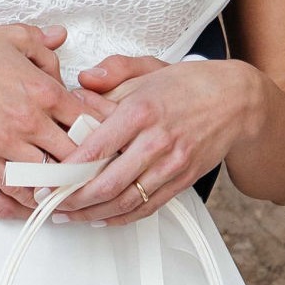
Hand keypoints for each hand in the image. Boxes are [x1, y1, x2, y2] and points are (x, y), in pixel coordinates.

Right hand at [0, 21, 106, 210]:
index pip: (88, 123)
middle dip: (89, 167)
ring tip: (74, 194)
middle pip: (75, 155)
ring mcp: (6, 142)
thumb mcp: (10, 35)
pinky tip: (40, 200)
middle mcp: (30, 120)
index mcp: (43, 89)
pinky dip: (33, 197)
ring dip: (63, 187)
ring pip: (49, 177)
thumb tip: (61, 39)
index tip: (107, 144)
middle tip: (99, 176)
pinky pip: (16, 188)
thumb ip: (42, 44)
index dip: (101, 136)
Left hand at [56, 57, 264, 224]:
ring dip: (93, 213)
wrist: (236, 101)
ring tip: (68, 215)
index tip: (47, 179)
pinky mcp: (183, 181)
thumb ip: (112, 71)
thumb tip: (83, 81)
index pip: (97, 148)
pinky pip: (148, 207)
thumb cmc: (188, 84)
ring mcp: (172, 164)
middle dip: (74, 199)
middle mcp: (157, 141)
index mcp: (142, 111)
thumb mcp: (147, 67)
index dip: (68, 170)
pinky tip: (101, 217)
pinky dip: (122, 217)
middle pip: (109, 182)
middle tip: (50, 203)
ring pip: (127, 201)